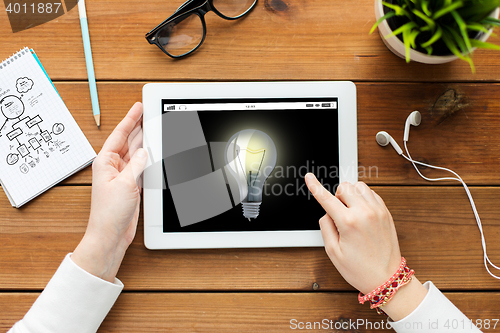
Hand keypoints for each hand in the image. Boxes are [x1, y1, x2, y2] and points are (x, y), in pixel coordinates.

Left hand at [72, 102, 147, 281]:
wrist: (111, 234)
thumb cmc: (110, 213)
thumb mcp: (126, 184)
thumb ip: (137, 164)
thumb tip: (144, 151)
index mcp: (105, 162)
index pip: (120, 134)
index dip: (130, 119)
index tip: (138, 107)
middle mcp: (113, 167)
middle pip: (129, 141)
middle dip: (139, 127)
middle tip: (149, 113)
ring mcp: (123, 176)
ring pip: (136, 153)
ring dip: (145, 142)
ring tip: (155, 127)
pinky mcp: (131, 185)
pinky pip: (141, 166)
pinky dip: (149, 159)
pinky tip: (155, 152)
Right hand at [305, 174, 426, 320]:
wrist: (387, 278)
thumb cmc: (360, 269)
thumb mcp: (333, 252)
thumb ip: (326, 227)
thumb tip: (327, 212)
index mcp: (349, 222)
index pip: (326, 198)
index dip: (315, 186)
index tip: (309, 177)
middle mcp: (365, 213)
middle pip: (344, 187)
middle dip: (337, 196)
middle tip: (338, 213)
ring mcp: (378, 211)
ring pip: (359, 186)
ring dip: (351, 195)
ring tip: (350, 212)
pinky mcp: (386, 213)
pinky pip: (372, 193)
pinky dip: (363, 198)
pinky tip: (361, 212)